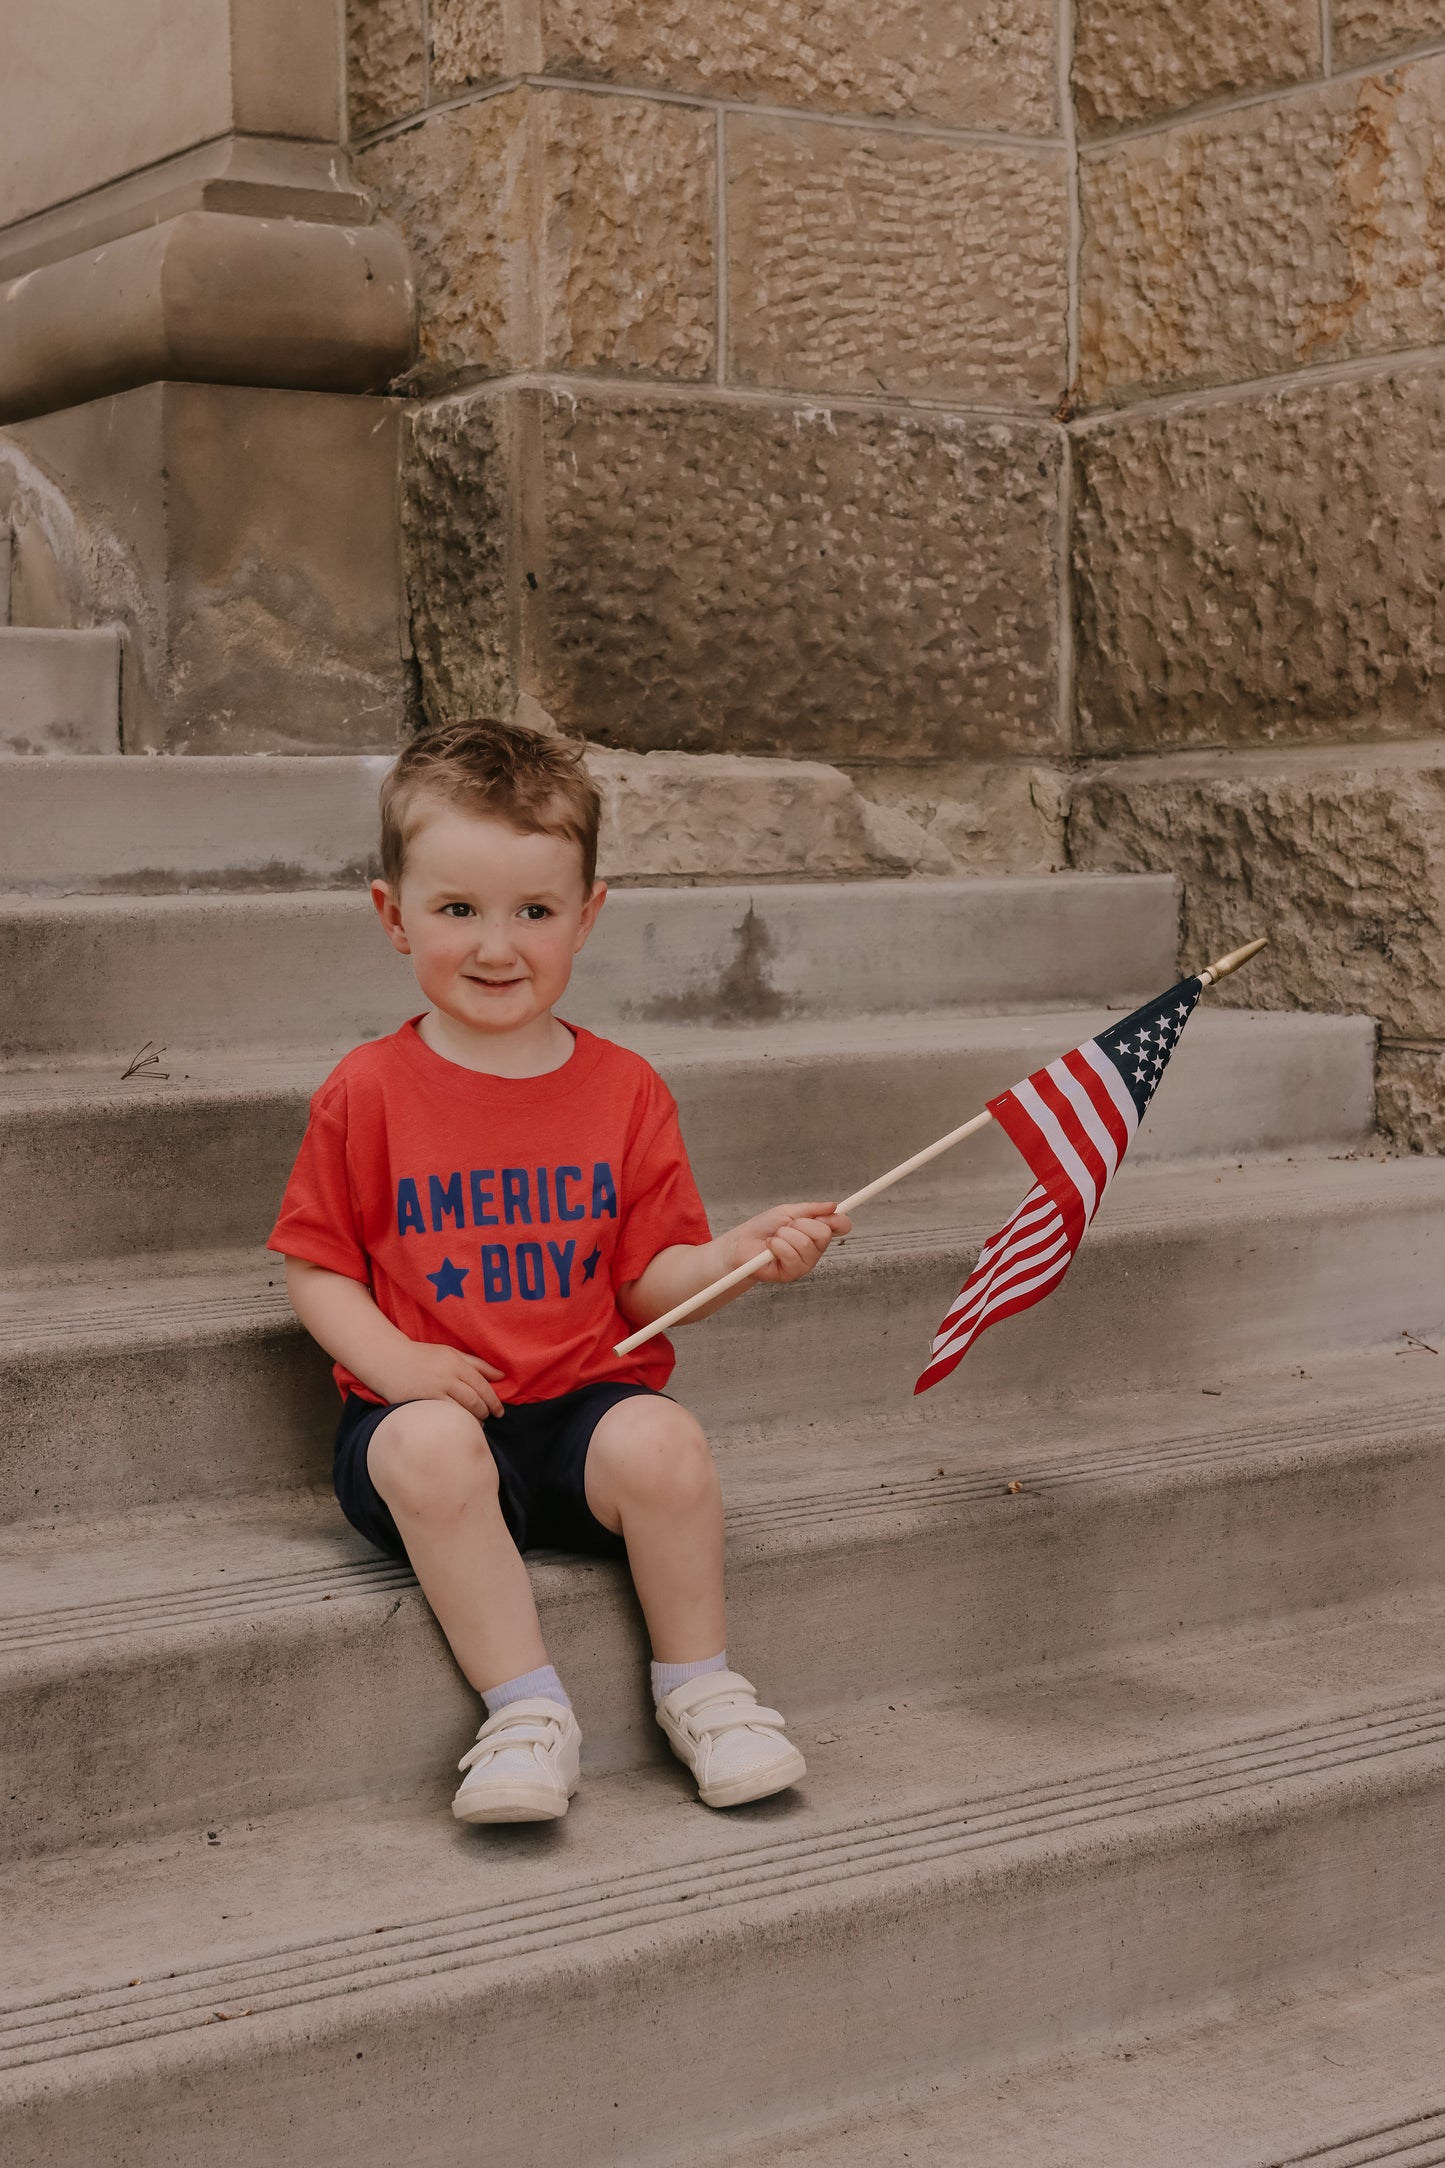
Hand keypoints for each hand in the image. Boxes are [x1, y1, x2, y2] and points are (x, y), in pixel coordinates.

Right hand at [369, 1340, 506, 1419]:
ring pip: (460, 1410)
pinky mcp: (420, 1402)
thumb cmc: (423, 1356)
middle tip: (489, 1418)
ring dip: (473, 1421)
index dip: (493, 1401)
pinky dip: (454, 1423)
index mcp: (456, 1363)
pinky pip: (443, 1416)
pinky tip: (458, 1427)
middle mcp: (446, 1376)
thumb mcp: (451, 1354)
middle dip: (485, 1412)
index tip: (499, 1411)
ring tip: (478, 1425)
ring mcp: (432, 1390)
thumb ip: (477, 1365)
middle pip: (474, 1399)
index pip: (482, 1385)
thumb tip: (502, 1376)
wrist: (389, 1360)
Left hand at [727, 1202, 852, 1284]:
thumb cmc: (764, 1228)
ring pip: (805, 1243)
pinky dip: (776, 1245)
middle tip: (786, 1227)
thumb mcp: (788, 1212)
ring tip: (775, 1238)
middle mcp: (815, 1249)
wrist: (742, 1243)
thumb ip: (812, 1209)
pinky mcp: (792, 1274)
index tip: (823, 1214)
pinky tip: (770, 1248)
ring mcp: (805, 1263)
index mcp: (817, 1233)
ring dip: (784, 1235)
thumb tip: (833, 1205)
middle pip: (824, 1233)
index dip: (837, 1219)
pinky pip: (790, 1255)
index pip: (842, 1226)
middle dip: (800, 1224)